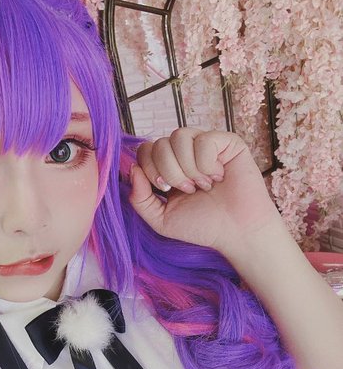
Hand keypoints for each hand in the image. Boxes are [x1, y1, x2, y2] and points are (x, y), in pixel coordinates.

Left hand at [129, 128, 280, 257]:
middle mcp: (185, 153)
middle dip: (169, 172)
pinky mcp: (227, 142)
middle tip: (188, 190)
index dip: (149, 168)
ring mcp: (205, 145)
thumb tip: (133, 170)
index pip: (145, 150)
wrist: (236, 232)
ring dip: (188, 168)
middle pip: (159, 143)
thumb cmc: (202, 226)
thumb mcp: (160, 219)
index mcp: (168, 167)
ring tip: (203, 185)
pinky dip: (207, 164)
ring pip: (179, 136)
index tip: (165, 190)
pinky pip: (204, 140)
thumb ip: (139, 199)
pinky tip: (219, 176)